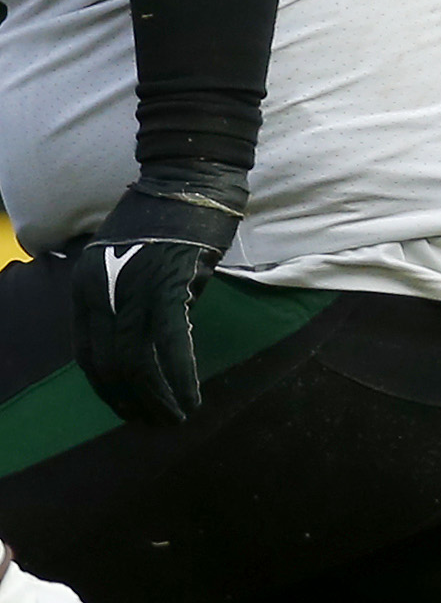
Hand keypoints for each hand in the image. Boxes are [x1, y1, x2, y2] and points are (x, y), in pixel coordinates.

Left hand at [72, 170, 239, 427]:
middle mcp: (100, 292)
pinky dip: (180, 377)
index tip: (131, 410)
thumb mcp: (134, 265)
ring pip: (136, 361)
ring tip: (176, 417)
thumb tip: (159, 340)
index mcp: (86, 288)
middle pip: (110, 364)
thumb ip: (138, 302)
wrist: (190, 178)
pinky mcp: (168, 285)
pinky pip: (171, 344)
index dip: (109, 389)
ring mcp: (131, 288)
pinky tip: (191, 398)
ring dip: (157, 397)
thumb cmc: (169, 220)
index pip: (88, 354)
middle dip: (133, 401)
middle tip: (157, 423)